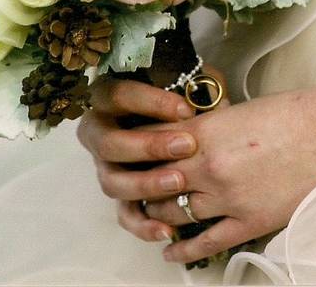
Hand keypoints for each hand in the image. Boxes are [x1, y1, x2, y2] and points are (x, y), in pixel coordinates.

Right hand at [76, 77, 199, 241]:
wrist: (173, 123)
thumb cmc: (178, 99)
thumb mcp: (184, 85)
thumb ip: (194, 90)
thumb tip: (217, 104)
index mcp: (106, 98)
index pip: (119, 96)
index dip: (151, 103)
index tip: (186, 109)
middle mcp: (98, 134)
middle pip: (110, 143)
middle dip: (148, 146)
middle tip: (186, 146)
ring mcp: (105, 167)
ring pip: (113, 183)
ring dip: (146, 184)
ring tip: (179, 182)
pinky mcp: (120, 195)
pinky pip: (124, 215)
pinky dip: (144, 225)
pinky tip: (168, 230)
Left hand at [143, 82, 315, 264]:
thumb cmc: (294, 113)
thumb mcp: (238, 112)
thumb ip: (206, 129)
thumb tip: (186, 140)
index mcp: (201, 132)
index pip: (147, 145)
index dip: (134, 152)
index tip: (128, 158)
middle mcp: (206, 165)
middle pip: (152, 183)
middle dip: (140, 186)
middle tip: (133, 191)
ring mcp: (227, 196)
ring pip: (172, 213)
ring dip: (158, 217)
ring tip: (150, 220)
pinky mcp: (249, 221)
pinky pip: (205, 243)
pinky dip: (183, 251)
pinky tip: (170, 252)